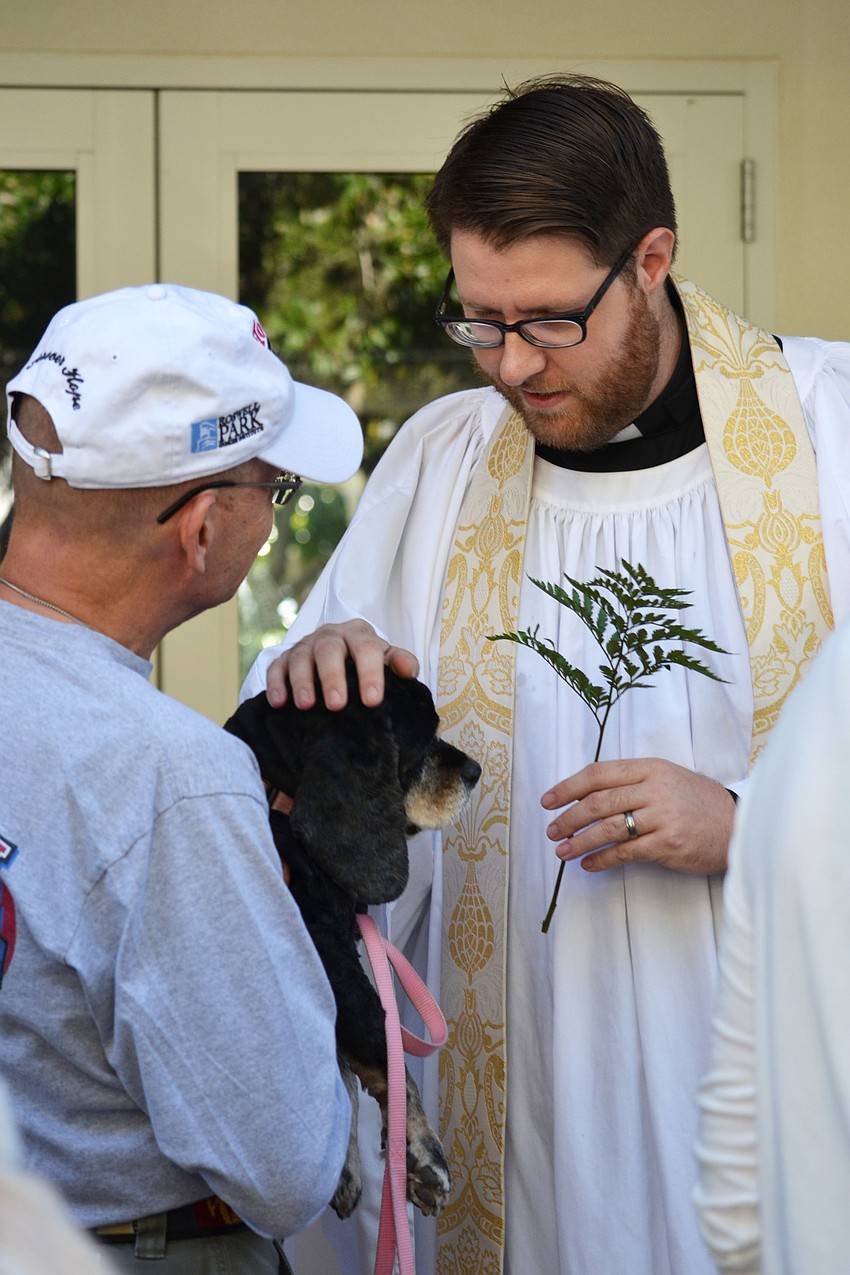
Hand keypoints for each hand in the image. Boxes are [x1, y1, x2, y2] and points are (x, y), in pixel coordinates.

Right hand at [265, 619, 418, 710]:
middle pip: (329, 650)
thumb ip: (401, 662)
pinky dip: (276, 683)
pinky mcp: (285, 657)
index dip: (369, 673)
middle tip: (336, 705)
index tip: (372, 700)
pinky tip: (278, 702)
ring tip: (306, 705)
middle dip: (332, 677)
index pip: (366, 648)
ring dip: (302, 681)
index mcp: (359, 634)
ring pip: (301, 657)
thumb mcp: (387, 659)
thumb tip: (408, 670)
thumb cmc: (367, 662)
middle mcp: (331, 635)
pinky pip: (277, 666)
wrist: (341, 653)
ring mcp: (306, 645)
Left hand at [541, 758, 735, 875]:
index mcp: (650, 767)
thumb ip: (632, 782)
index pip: (598, 773)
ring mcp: (663, 817)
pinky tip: (589, 865)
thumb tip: (586, 795)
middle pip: (598, 802)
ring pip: (608, 828)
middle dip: (568, 818)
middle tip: (551, 831)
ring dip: (579, 841)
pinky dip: (602, 859)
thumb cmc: (697, 802)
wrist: (739, 825)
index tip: (548, 800)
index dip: (568, 787)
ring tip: (562, 851)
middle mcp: (655, 788)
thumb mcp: (667, 778)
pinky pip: (625, 852)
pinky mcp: (669, 844)